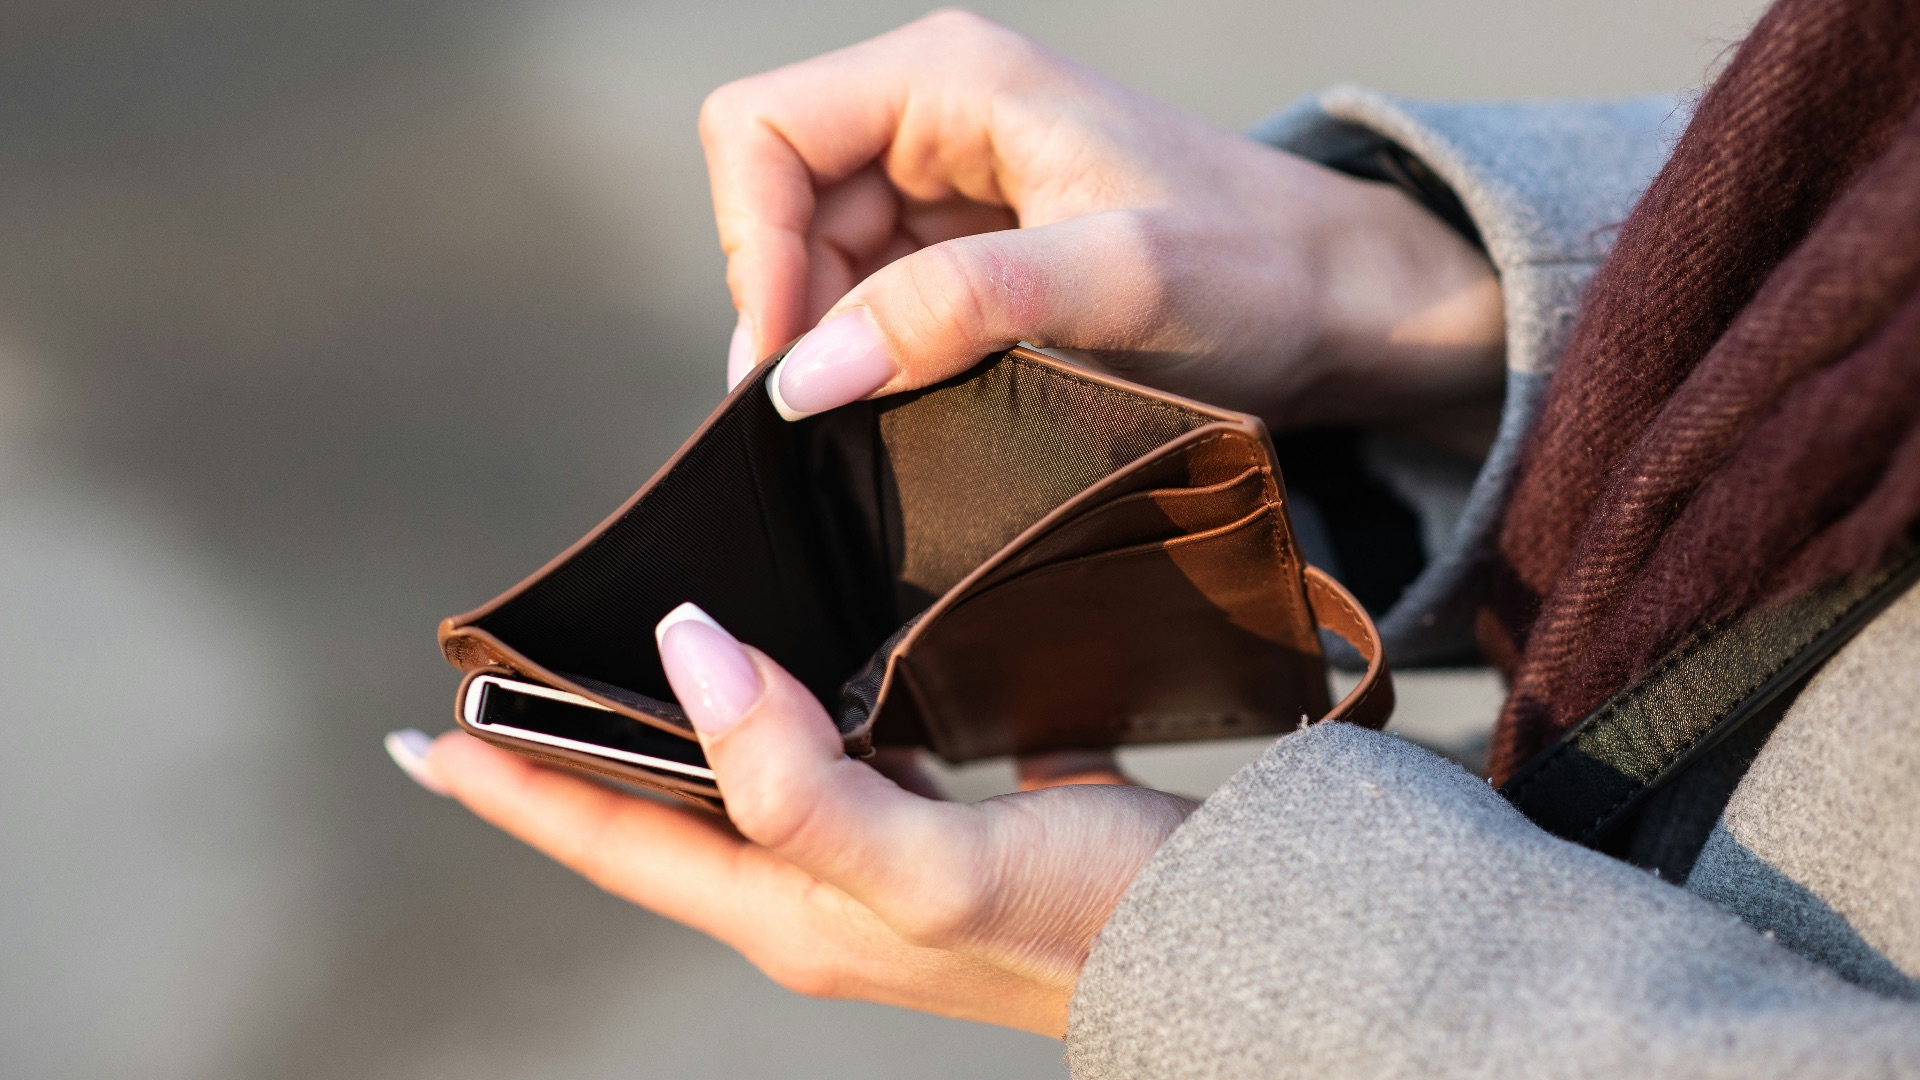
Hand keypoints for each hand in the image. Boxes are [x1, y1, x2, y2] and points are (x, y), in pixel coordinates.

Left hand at [397, 605, 1196, 1035]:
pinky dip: (778, 711)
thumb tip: (685, 654)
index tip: (420, 732)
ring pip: (735, 786)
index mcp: (786, 912)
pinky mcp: (940, 828)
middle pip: (657, 818)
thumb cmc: (1086, 921)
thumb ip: (794, 779)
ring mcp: (877, 867)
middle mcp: (815, 895)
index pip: (609, 843)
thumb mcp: (926, 865)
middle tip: (502, 683)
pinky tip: (791, 666)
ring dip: (667, 733)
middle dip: (569, 756)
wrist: (1230, 948)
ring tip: (616, 668)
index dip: (510, 789)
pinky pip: (823, 761)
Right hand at [702, 10, 1503, 429]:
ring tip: (891, 417)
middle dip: (789, 312)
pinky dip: (874, 361)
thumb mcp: (1117, 283)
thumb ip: (958, 310)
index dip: (752, 247)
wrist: (1346, 308)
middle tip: (834, 417)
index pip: (759, 133)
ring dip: (833, 346)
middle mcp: (933, 117)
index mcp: (950, 77)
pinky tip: (917, 408)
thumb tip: (808, 373)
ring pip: (814, 266)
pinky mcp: (970, 254)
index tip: (792, 363)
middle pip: (775, 206)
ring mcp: (947, 187)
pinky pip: (871, 303)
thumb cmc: (1260, 269)